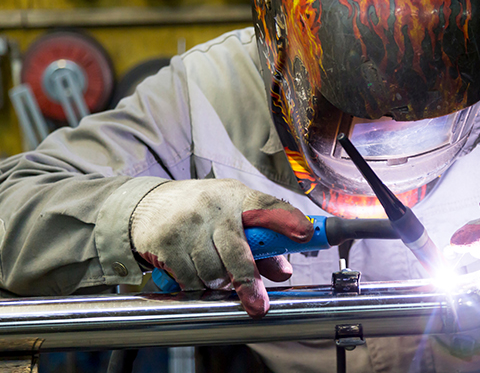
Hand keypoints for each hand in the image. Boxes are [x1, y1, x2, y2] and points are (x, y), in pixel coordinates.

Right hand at [130, 179, 312, 316]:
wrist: (149, 205)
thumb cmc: (204, 212)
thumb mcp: (236, 217)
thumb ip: (264, 247)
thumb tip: (284, 273)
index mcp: (239, 198)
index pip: (268, 206)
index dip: (288, 220)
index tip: (304, 234)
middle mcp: (214, 208)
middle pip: (237, 252)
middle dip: (248, 282)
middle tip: (259, 306)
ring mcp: (188, 225)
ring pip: (213, 272)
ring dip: (220, 282)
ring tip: (216, 271)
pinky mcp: (166, 243)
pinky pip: (190, 279)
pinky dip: (196, 284)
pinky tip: (194, 270)